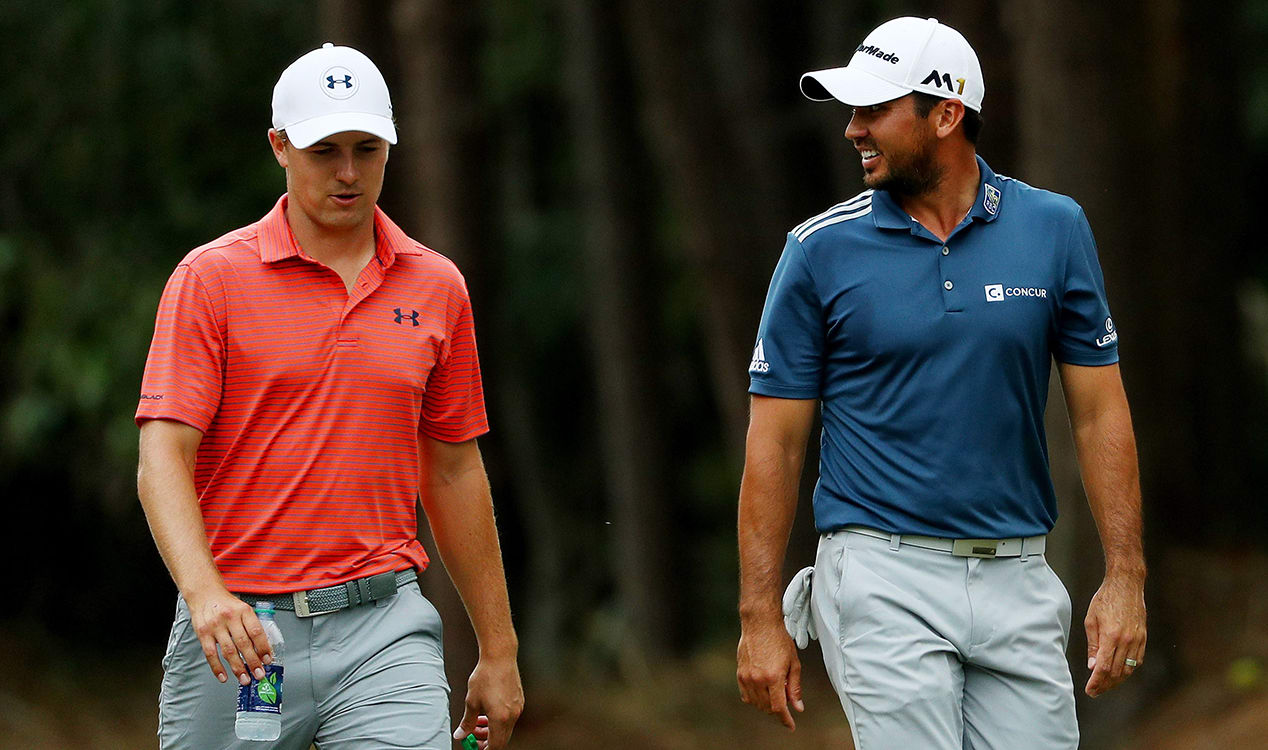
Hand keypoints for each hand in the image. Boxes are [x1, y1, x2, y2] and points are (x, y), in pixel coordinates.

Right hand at [185, 587, 271, 685]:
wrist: (205, 594)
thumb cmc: (226, 604)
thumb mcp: (243, 608)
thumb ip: (252, 625)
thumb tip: (262, 649)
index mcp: (244, 611)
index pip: (256, 632)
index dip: (263, 648)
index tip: (268, 660)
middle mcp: (230, 618)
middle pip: (243, 644)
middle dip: (253, 662)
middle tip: (259, 674)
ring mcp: (215, 626)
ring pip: (229, 651)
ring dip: (238, 668)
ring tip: (245, 679)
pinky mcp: (203, 634)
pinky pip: (211, 654)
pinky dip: (217, 668)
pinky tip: (224, 676)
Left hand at [453, 655, 522, 749]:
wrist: (500, 657)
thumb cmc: (486, 676)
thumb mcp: (472, 701)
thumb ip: (467, 722)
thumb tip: (461, 734)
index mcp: (500, 718)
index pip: (495, 745)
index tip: (476, 748)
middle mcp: (512, 715)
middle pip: (501, 739)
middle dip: (486, 740)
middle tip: (473, 736)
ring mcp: (517, 708)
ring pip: (505, 728)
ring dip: (491, 729)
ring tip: (477, 722)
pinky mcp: (519, 700)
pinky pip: (509, 717)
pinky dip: (498, 719)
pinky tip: (487, 711)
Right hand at [737, 619, 803, 729]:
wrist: (760, 624)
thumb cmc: (779, 640)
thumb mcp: (793, 664)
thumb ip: (795, 688)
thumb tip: (798, 707)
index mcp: (773, 677)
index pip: (778, 708)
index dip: (785, 720)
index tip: (790, 725)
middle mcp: (758, 679)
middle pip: (767, 707)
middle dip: (778, 709)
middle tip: (786, 700)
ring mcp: (746, 677)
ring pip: (756, 703)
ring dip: (767, 704)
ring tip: (775, 692)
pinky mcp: (740, 674)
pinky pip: (746, 695)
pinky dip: (755, 699)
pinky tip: (762, 692)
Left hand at [1084, 573, 1145, 696]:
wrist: (1126, 585)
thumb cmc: (1105, 599)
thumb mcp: (1091, 620)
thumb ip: (1092, 645)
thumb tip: (1092, 666)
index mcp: (1111, 636)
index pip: (1103, 668)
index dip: (1096, 682)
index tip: (1090, 690)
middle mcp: (1126, 641)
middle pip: (1116, 672)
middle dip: (1105, 685)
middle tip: (1095, 692)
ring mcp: (1137, 640)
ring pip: (1128, 669)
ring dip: (1117, 680)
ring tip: (1106, 685)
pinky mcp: (1143, 638)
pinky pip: (1137, 660)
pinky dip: (1128, 670)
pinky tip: (1120, 673)